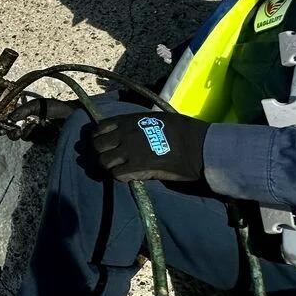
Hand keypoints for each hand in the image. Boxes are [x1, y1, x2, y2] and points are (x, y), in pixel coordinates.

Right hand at [7, 96, 77, 140]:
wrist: (73, 116)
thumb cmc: (56, 107)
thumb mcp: (37, 105)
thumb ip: (23, 110)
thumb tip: (10, 118)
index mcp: (25, 113)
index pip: (10, 120)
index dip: (4, 124)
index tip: (1, 129)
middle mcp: (28, 122)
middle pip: (14, 132)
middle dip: (13, 133)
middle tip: (16, 132)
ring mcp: (36, 132)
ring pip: (25, 137)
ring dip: (29, 132)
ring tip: (36, 126)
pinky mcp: (43, 140)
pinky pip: (35, 140)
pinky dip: (39, 136)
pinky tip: (45, 130)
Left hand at [90, 112, 208, 182]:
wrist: (197, 146)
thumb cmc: (183, 130)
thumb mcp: (156, 118)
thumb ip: (138, 123)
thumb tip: (130, 129)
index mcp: (129, 120)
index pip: (100, 128)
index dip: (100, 137)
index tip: (106, 144)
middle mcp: (124, 134)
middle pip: (97, 146)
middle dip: (103, 153)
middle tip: (113, 159)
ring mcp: (129, 151)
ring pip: (103, 161)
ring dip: (111, 166)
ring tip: (122, 168)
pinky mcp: (137, 167)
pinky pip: (117, 174)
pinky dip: (121, 177)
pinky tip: (131, 175)